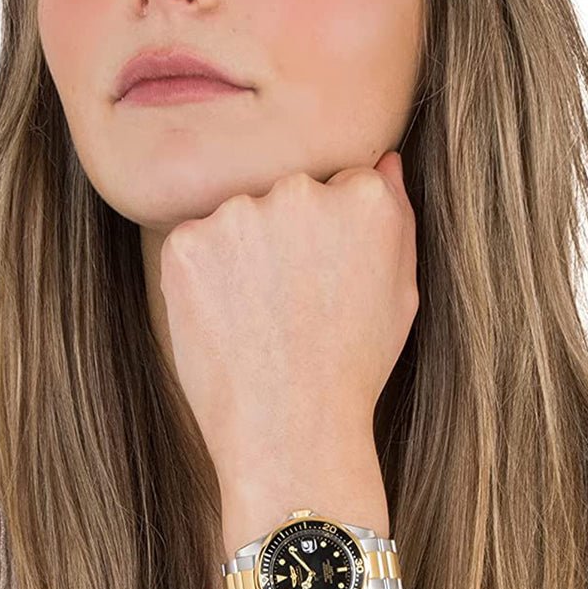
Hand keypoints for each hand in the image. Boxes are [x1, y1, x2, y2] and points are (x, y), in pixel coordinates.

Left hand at [158, 151, 417, 484]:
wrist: (289, 427)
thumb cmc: (353, 368)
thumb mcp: (401, 295)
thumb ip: (397, 216)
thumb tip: (384, 161)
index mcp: (363, 198)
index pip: (341, 187)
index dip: (331, 240)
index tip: (326, 283)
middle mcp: (300, 191)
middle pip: (286, 196)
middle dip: (285, 238)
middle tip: (289, 306)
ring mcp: (238, 214)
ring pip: (236, 220)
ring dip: (241, 255)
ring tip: (258, 320)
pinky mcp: (186, 242)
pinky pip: (193, 246)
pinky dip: (202, 278)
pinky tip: (225, 323)